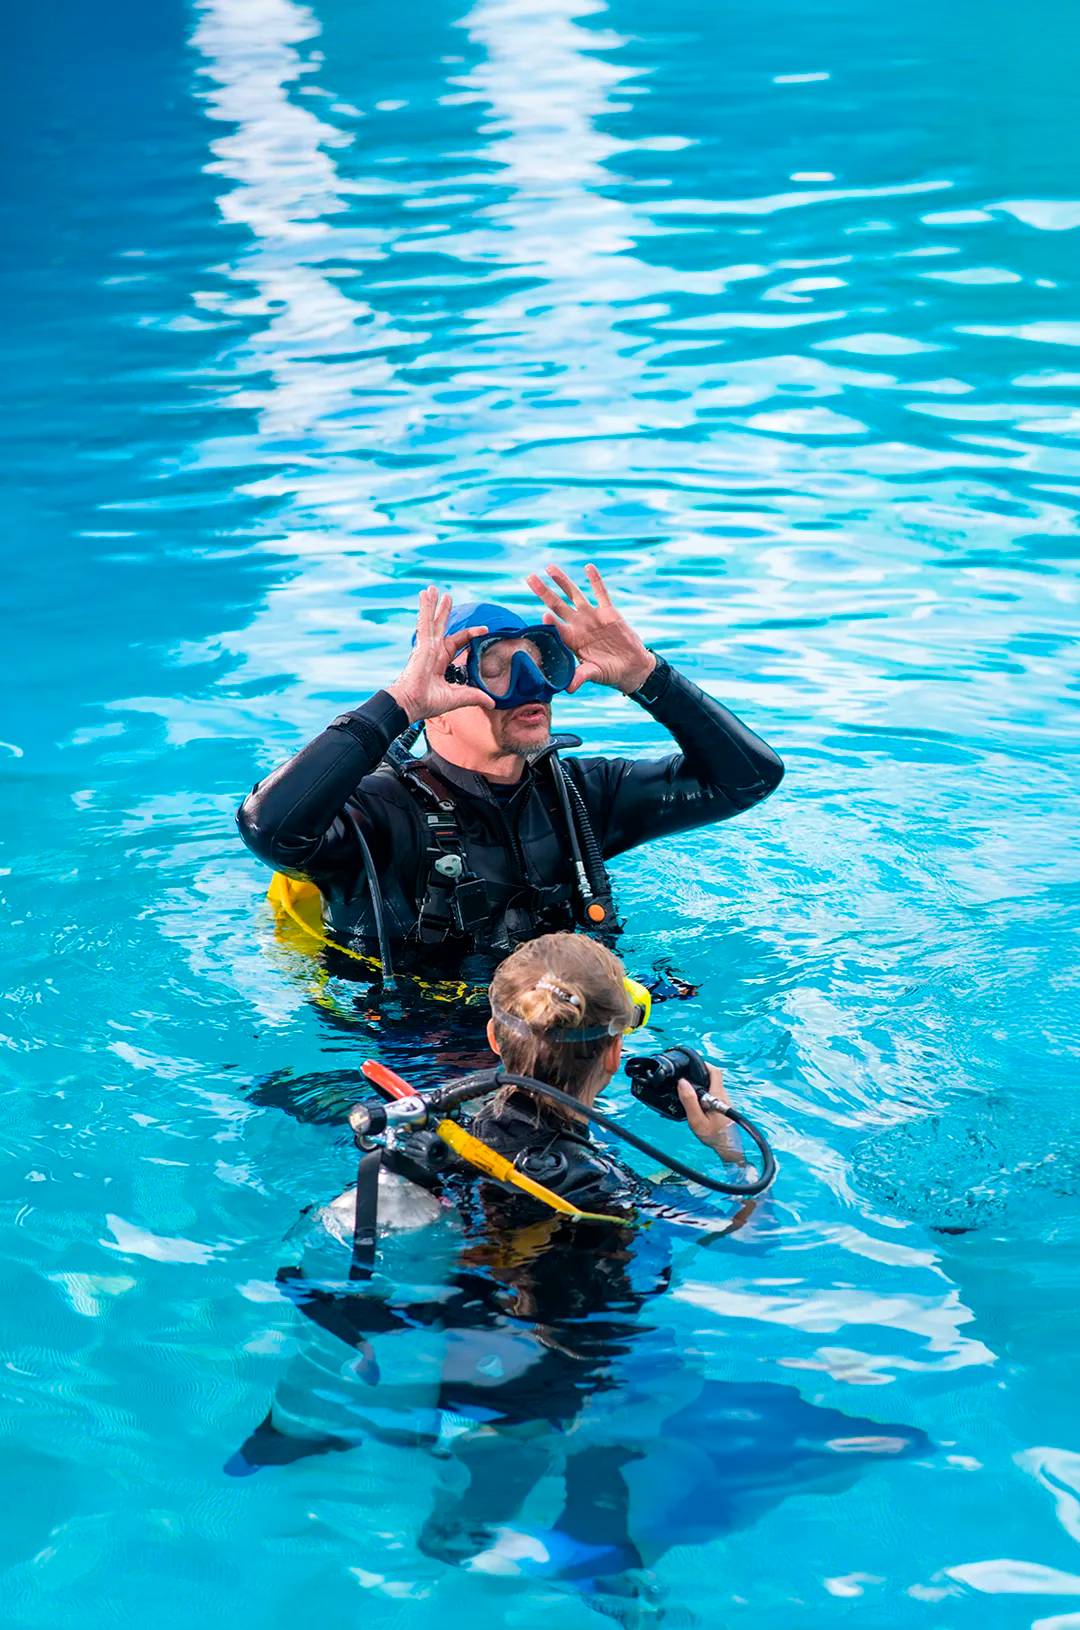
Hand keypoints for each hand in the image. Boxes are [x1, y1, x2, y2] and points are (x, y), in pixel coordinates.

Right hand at [386, 587, 494, 721]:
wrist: (412, 704)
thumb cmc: (428, 703)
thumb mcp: (457, 697)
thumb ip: (474, 696)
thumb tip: (492, 702)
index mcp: (440, 662)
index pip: (457, 642)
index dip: (470, 634)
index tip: (484, 629)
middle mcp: (433, 652)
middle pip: (441, 627)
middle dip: (444, 612)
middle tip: (447, 597)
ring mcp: (426, 646)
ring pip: (431, 620)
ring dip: (433, 604)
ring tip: (433, 589)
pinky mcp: (422, 644)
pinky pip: (425, 621)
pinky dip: (425, 607)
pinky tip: (425, 594)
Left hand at [525, 563, 655, 694]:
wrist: (632, 667)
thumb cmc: (610, 673)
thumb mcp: (595, 674)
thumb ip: (581, 677)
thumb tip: (568, 688)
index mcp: (571, 640)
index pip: (556, 628)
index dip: (549, 621)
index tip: (543, 615)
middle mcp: (578, 625)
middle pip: (557, 605)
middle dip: (544, 592)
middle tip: (530, 578)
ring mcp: (592, 617)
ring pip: (574, 595)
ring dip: (562, 581)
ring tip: (549, 568)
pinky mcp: (608, 611)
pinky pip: (600, 593)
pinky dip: (595, 580)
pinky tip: (588, 567)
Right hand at [677, 1063, 744, 1163]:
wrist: (728, 1148)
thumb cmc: (714, 1136)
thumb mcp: (697, 1120)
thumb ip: (690, 1101)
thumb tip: (682, 1082)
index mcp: (717, 1095)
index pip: (714, 1072)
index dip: (704, 1064)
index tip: (691, 1063)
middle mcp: (722, 1095)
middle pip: (712, 1077)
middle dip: (698, 1074)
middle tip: (684, 1075)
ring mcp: (723, 1101)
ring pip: (711, 1086)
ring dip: (700, 1084)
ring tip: (686, 1089)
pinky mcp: (722, 1107)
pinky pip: (712, 1094)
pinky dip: (702, 1093)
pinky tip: (694, 1101)